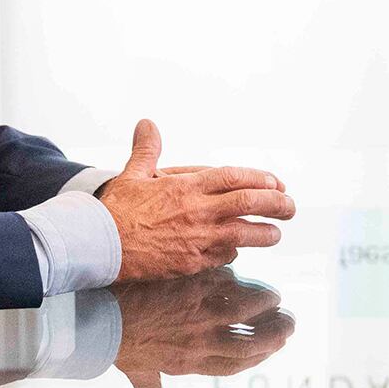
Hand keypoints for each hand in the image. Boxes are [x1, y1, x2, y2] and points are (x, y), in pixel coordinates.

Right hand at [98, 121, 295, 280]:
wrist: (97, 245)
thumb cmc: (113, 209)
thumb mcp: (132, 174)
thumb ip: (147, 149)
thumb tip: (147, 124)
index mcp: (186, 187)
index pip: (233, 178)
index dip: (259, 179)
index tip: (276, 182)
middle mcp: (197, 211)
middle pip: (248, 204)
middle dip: (276, 204)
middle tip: (291, 207)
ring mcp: (196, 239)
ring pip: (243, 234)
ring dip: (264, 233)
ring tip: (276, 233)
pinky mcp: (190, 263)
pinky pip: (221, 257)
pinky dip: (233, 252)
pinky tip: (238, 250)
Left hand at [111, 267, 295, 387]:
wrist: (100, 314)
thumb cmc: (114, 341)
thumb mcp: (134, 370)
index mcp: (190, 362)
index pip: (235, 365)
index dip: (259, 357)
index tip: (273, 348)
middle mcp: (201, 341)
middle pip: (249, 342)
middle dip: (274, 334)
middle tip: (289, 324)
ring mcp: (199, 314)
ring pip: (245, 309)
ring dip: (265, 303)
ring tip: (275, 297)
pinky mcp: (193, 287)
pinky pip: (226, 282)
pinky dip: (237, 277)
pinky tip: (243, 271)